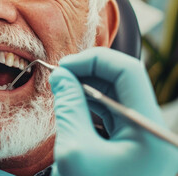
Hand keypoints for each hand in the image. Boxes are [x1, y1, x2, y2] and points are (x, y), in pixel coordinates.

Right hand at [49, 47, 177, 175]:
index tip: (64, 66)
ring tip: (62, 90)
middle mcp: (153, 129)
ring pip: (118, 98)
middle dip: (89, 73)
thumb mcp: (77, 150)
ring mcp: (145, 139)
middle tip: (58, 77)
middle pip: (124, 82)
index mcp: (149, 128)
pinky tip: (74, 106)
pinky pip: (115, 116)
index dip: (94, 60)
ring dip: (89, 89)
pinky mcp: (136, 147)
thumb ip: (69, 107)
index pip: (127, 71)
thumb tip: (60, 76)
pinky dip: (93, 106)